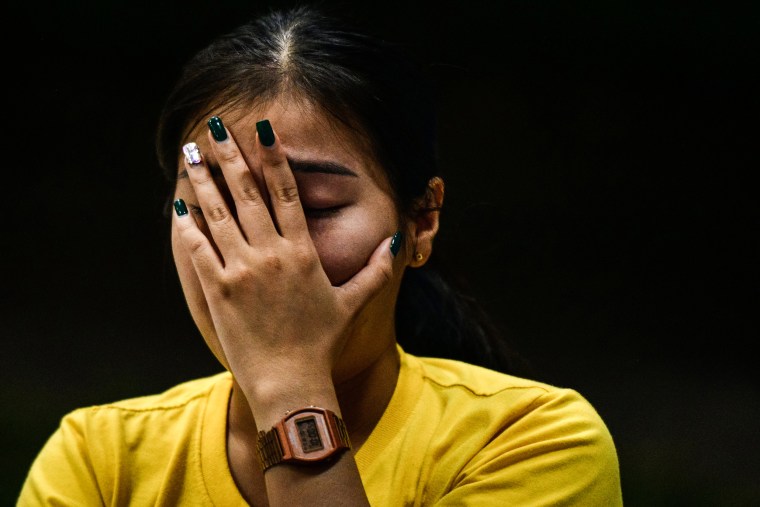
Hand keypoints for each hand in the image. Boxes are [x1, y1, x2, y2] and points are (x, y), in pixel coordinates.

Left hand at [173, 118, 396, 409]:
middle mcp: (272, 253)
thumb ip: (376, 270)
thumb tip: (396, 241)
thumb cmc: (321, 343)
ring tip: (190, 153)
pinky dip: (187, 226)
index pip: (286, 192)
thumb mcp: (353, 303)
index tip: (262, 130)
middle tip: (215, 128)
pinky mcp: (219, 290)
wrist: (291, 381)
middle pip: (247, 192)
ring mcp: (243, 270)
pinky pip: (198, 249)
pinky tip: (179, 205)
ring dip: (203, 180)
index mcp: (303, 251)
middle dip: (229, 156)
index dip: (274, 158)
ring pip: (219, 213)